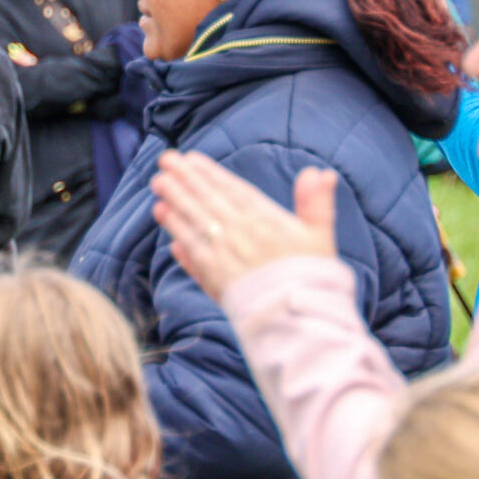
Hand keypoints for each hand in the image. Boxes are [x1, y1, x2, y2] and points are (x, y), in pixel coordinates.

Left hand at [150, 153, 339, 299]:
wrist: (300, 320)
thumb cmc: (312, 277)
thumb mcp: (320, 237)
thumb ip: (316, 203)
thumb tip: (318, 172)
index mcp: (267, 222)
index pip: (233, 191)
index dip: (210, 174)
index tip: (191, 158)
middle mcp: (241, 235)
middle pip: (208, 201)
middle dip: (185, 180)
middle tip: (164, 161)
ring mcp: (224, 256)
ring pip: (194, 221)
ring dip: (175, 201)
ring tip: (157, 183)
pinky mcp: (212, 277)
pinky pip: (190, 248)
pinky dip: (176, 231)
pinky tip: (163, 216)